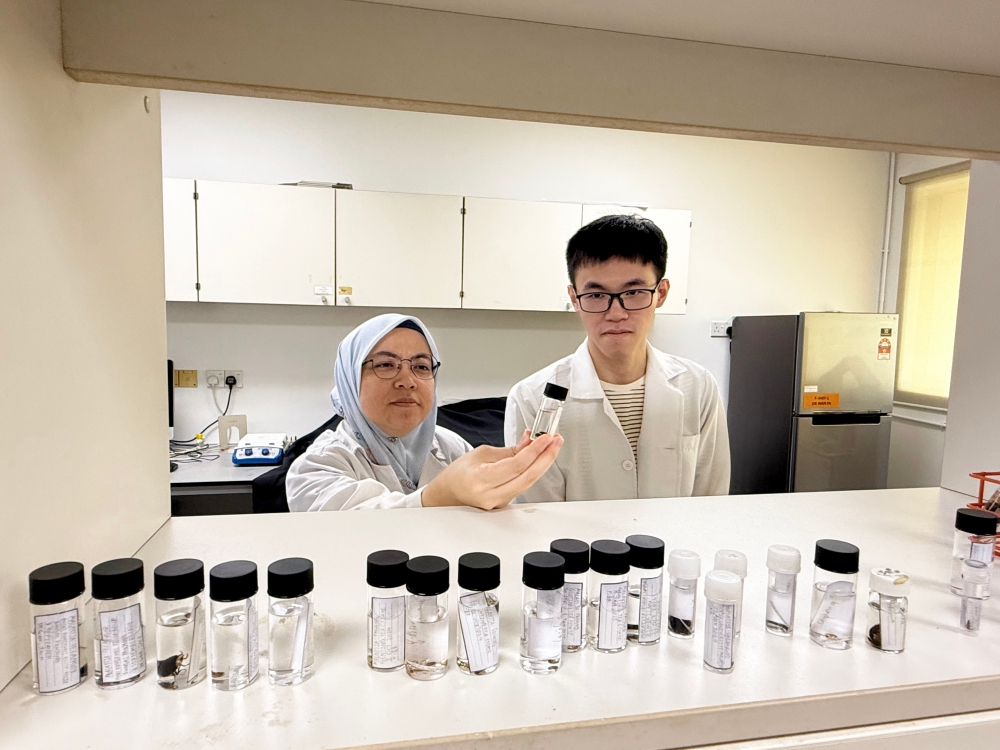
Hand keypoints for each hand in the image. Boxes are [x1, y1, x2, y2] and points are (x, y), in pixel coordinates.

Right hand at [422, 431, 562, 509]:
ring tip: (551, 447)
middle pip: (527, 476)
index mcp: (480, 480)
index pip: (515, 465)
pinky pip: (523, 486)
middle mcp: (490, 495)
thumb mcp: (480, 453)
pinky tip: (539, 459)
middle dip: (546, 457)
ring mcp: (499, 503)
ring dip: (542, 463)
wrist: (448, 494)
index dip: (534, 450)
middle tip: (556, 441)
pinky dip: (533, 471)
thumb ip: (508, 450)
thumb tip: (530, 441)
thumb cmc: (459, 474)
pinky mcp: (505, 504)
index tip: (546, 438)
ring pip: (528, 482)